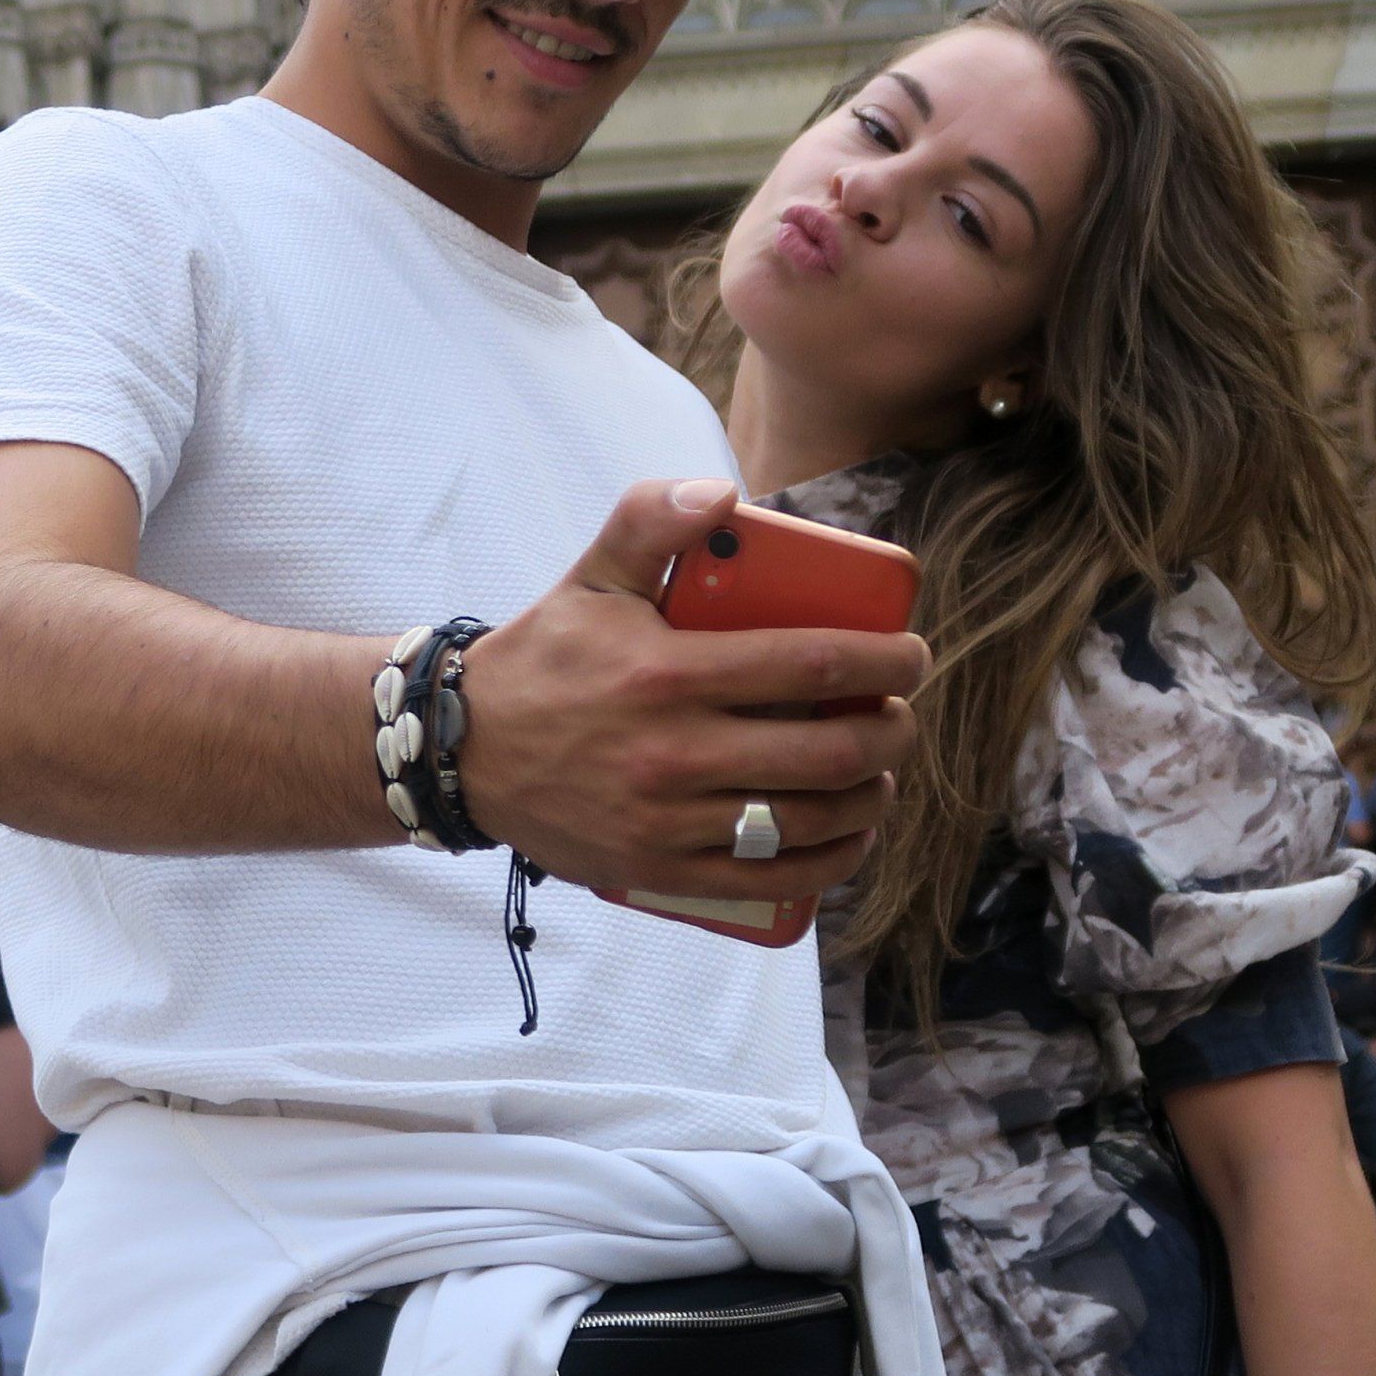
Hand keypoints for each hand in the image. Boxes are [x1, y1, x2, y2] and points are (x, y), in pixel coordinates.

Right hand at [458, 480, 928, 897]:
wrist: (463, 751)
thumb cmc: (547, 655)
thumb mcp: (593, 575)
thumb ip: (651, 519)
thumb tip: (724, 496)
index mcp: (666, 672)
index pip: (811, 664)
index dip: (884, 661)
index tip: (911, 655)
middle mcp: (673, 752)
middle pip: (827, 751)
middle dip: (890, 733)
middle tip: (898, 715)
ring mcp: (667, 819)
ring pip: (807, 820)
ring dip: (870, 798)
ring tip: (880, 773)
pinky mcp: (658, 870)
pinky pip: (768, 879)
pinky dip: (830, 862)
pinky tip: (852, 837)